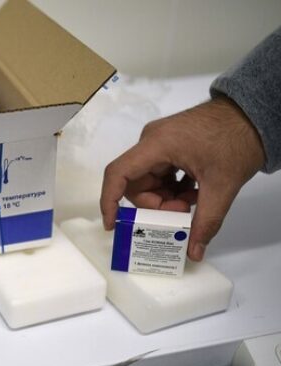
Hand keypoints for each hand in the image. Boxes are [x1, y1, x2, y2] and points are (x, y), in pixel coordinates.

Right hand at [100, 97, 264, 260]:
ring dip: (167, 198)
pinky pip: (161, 173)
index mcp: (156, 145)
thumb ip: (206, 221)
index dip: (110, 201)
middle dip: (155, 205)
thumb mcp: (222, 186)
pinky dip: (173, 187)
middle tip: (182, 214)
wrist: (256, 114)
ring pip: (150, 181)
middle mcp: (151, 142)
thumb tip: (194, 252)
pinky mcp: (171, 145)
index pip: (118, 174)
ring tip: (194, 201)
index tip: (115, 225)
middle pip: (136, 183)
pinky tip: (194, 192)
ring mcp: (161, 142)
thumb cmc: (237, 140)